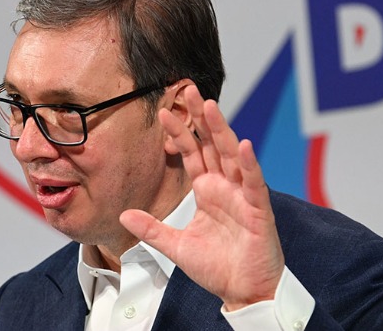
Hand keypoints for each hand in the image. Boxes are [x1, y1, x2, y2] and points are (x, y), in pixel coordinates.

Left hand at [120, 85, 284, 309]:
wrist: (242, 292)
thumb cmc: (217, 267)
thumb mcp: (176, 246)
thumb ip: (152, 229)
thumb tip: (124, 214)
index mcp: (207, 191)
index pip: (192, 154)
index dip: (179, 133)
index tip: (163, 112)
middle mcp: (225, 188)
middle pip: (212, 145)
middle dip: (201, 118)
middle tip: (189, 90)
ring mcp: (243, 196)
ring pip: (232, 156)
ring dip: (222, 131)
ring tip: (210, 107)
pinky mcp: (258, 210)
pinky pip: (254, 183)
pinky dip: (249, 164)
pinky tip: (242, 145)